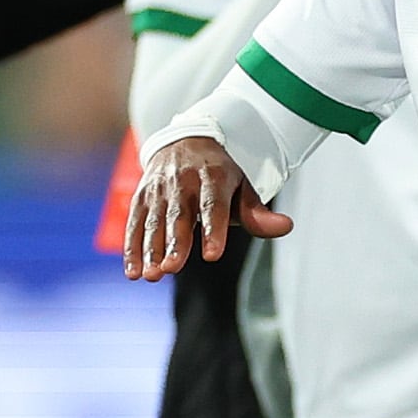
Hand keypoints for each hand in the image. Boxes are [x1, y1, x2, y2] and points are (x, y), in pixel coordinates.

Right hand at [122, 137, 291, 280]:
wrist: (184, 142)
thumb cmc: (218, 176)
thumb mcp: (241, 187)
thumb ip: (257, 213)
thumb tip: (285, 227)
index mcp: (214, 176)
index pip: (214, 205)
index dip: (213, 230)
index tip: (213, 256)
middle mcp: (183, 181)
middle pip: (180, 215)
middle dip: (176, 243)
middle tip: (172, 269)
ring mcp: (159, 190)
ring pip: (154, 222)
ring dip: (151, 249)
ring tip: (152, 275)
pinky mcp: (140, 198)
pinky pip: (134, 224)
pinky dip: (132, 248)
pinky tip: (133, 271)